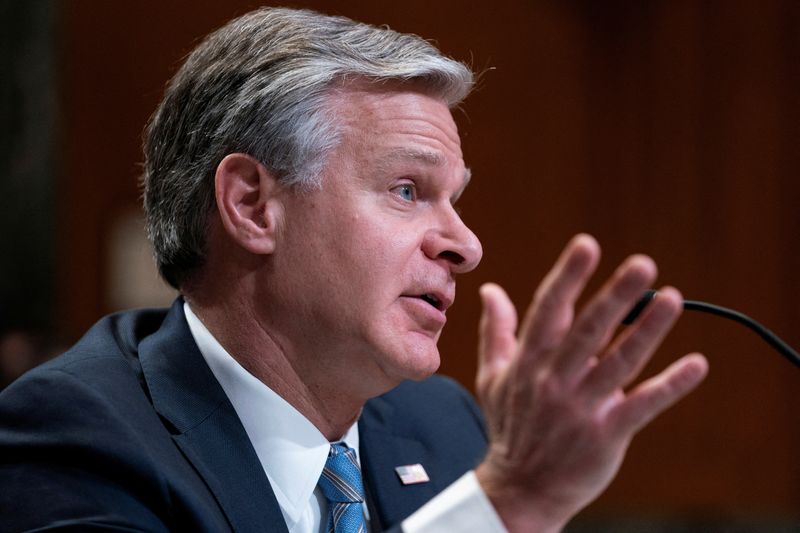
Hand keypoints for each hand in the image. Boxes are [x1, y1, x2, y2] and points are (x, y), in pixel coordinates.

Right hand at [474, 234, 707, 532]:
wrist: (520, 489)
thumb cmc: (510, 427)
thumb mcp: (493, 377)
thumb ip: (496, 330)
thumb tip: (491, 290)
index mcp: (528, 363)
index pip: (548, 311)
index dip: (568, 278)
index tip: (587, 245)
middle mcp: (554, 381)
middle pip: (588, 331)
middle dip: (614, 296)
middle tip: (642, 265)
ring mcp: (581, 408)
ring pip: (619, 363)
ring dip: (647, 331)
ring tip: (671, 298)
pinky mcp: (606, 435)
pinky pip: (642, 406)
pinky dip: (670, 386)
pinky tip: (696, 364)